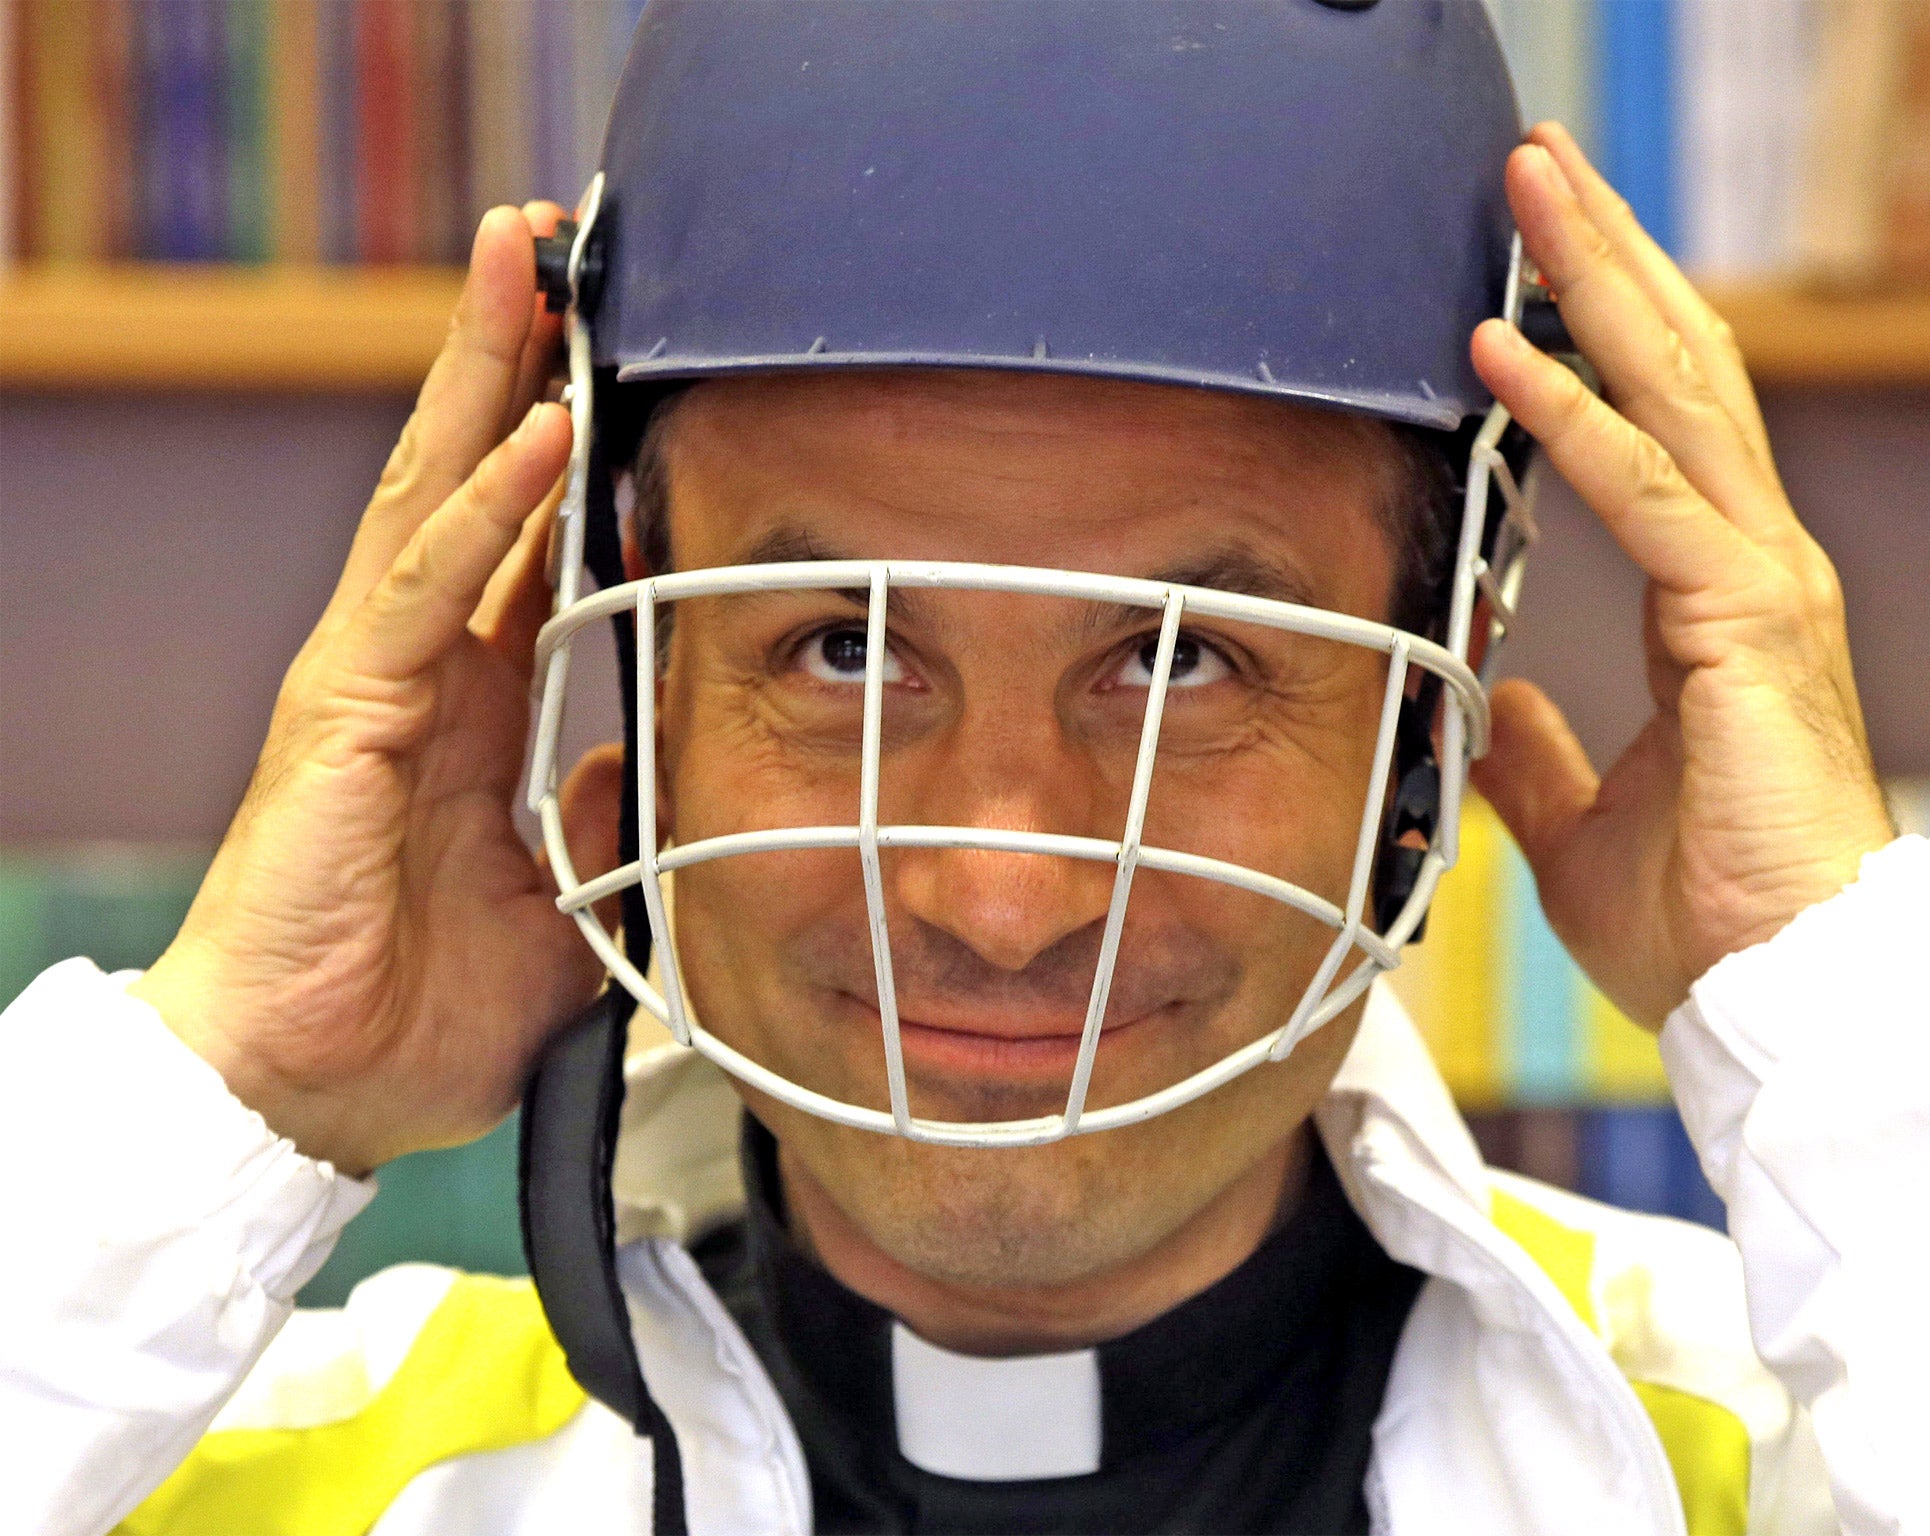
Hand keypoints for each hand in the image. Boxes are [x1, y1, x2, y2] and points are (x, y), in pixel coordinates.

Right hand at [134, 207, 621, 1173]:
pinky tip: (538, 431)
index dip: (563, 455)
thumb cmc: (410, 1014)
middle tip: (549, 248)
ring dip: (486, 376)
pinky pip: (425, 586)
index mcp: (466, 709)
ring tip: (526, 266)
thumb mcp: (554, 921)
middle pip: (465, 481)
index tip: (616, 367)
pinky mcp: (345, 707)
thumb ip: (599, 836)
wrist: (308, 1094)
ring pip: (434, 495)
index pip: (520, 549)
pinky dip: (487, 505)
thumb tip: (640, 765)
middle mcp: (416, 669)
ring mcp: (373, 677)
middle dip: (506, 361)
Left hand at [1468, 124, 1894, 1026]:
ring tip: (1531, 187)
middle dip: (1604, 258)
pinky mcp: (1747, 620)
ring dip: (1595, 281)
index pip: (1659, 425)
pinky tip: (1500, 348)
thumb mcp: (1579, 818)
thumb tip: (1503, 703)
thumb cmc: (1702, 918)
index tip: (1530, 263)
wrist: (1774, 995)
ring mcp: (1759, 581)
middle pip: (1677, 368)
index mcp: (1716, 596)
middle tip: (1538, 165)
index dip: (1598, 332)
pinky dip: (1570, 413)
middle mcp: (1749, 564)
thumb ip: (1543, 752)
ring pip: (1676, 390)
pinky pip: (1646, 492)